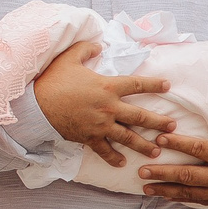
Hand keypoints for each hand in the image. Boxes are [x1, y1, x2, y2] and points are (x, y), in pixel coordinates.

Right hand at [34, 41, 173, 167]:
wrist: (35, 105)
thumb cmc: (52, 80)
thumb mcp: (67, 58)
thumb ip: (85, 49)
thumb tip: (98, 45)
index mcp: (107, 87)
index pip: (137, 85)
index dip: (154, 85)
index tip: (168, 86)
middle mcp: (109, 108)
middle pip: (141, 116)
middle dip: (159, 122)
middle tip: (172, 126)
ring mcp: (100, 125)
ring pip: (128, 137)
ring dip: (144, 145)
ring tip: (156, 151)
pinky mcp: (88, 137)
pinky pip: (104, 150)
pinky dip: (113, 158)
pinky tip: (122, 163)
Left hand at [143, 91, 207, 208]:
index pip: (199, 149)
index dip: (179, 144)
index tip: (160, 138)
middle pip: (188, 174)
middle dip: (163, 172)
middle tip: (143, 169)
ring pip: (188, 191)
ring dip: (164, 189)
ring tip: (144, 186)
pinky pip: (195, 201)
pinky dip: (177, 198)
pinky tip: (162, 195)